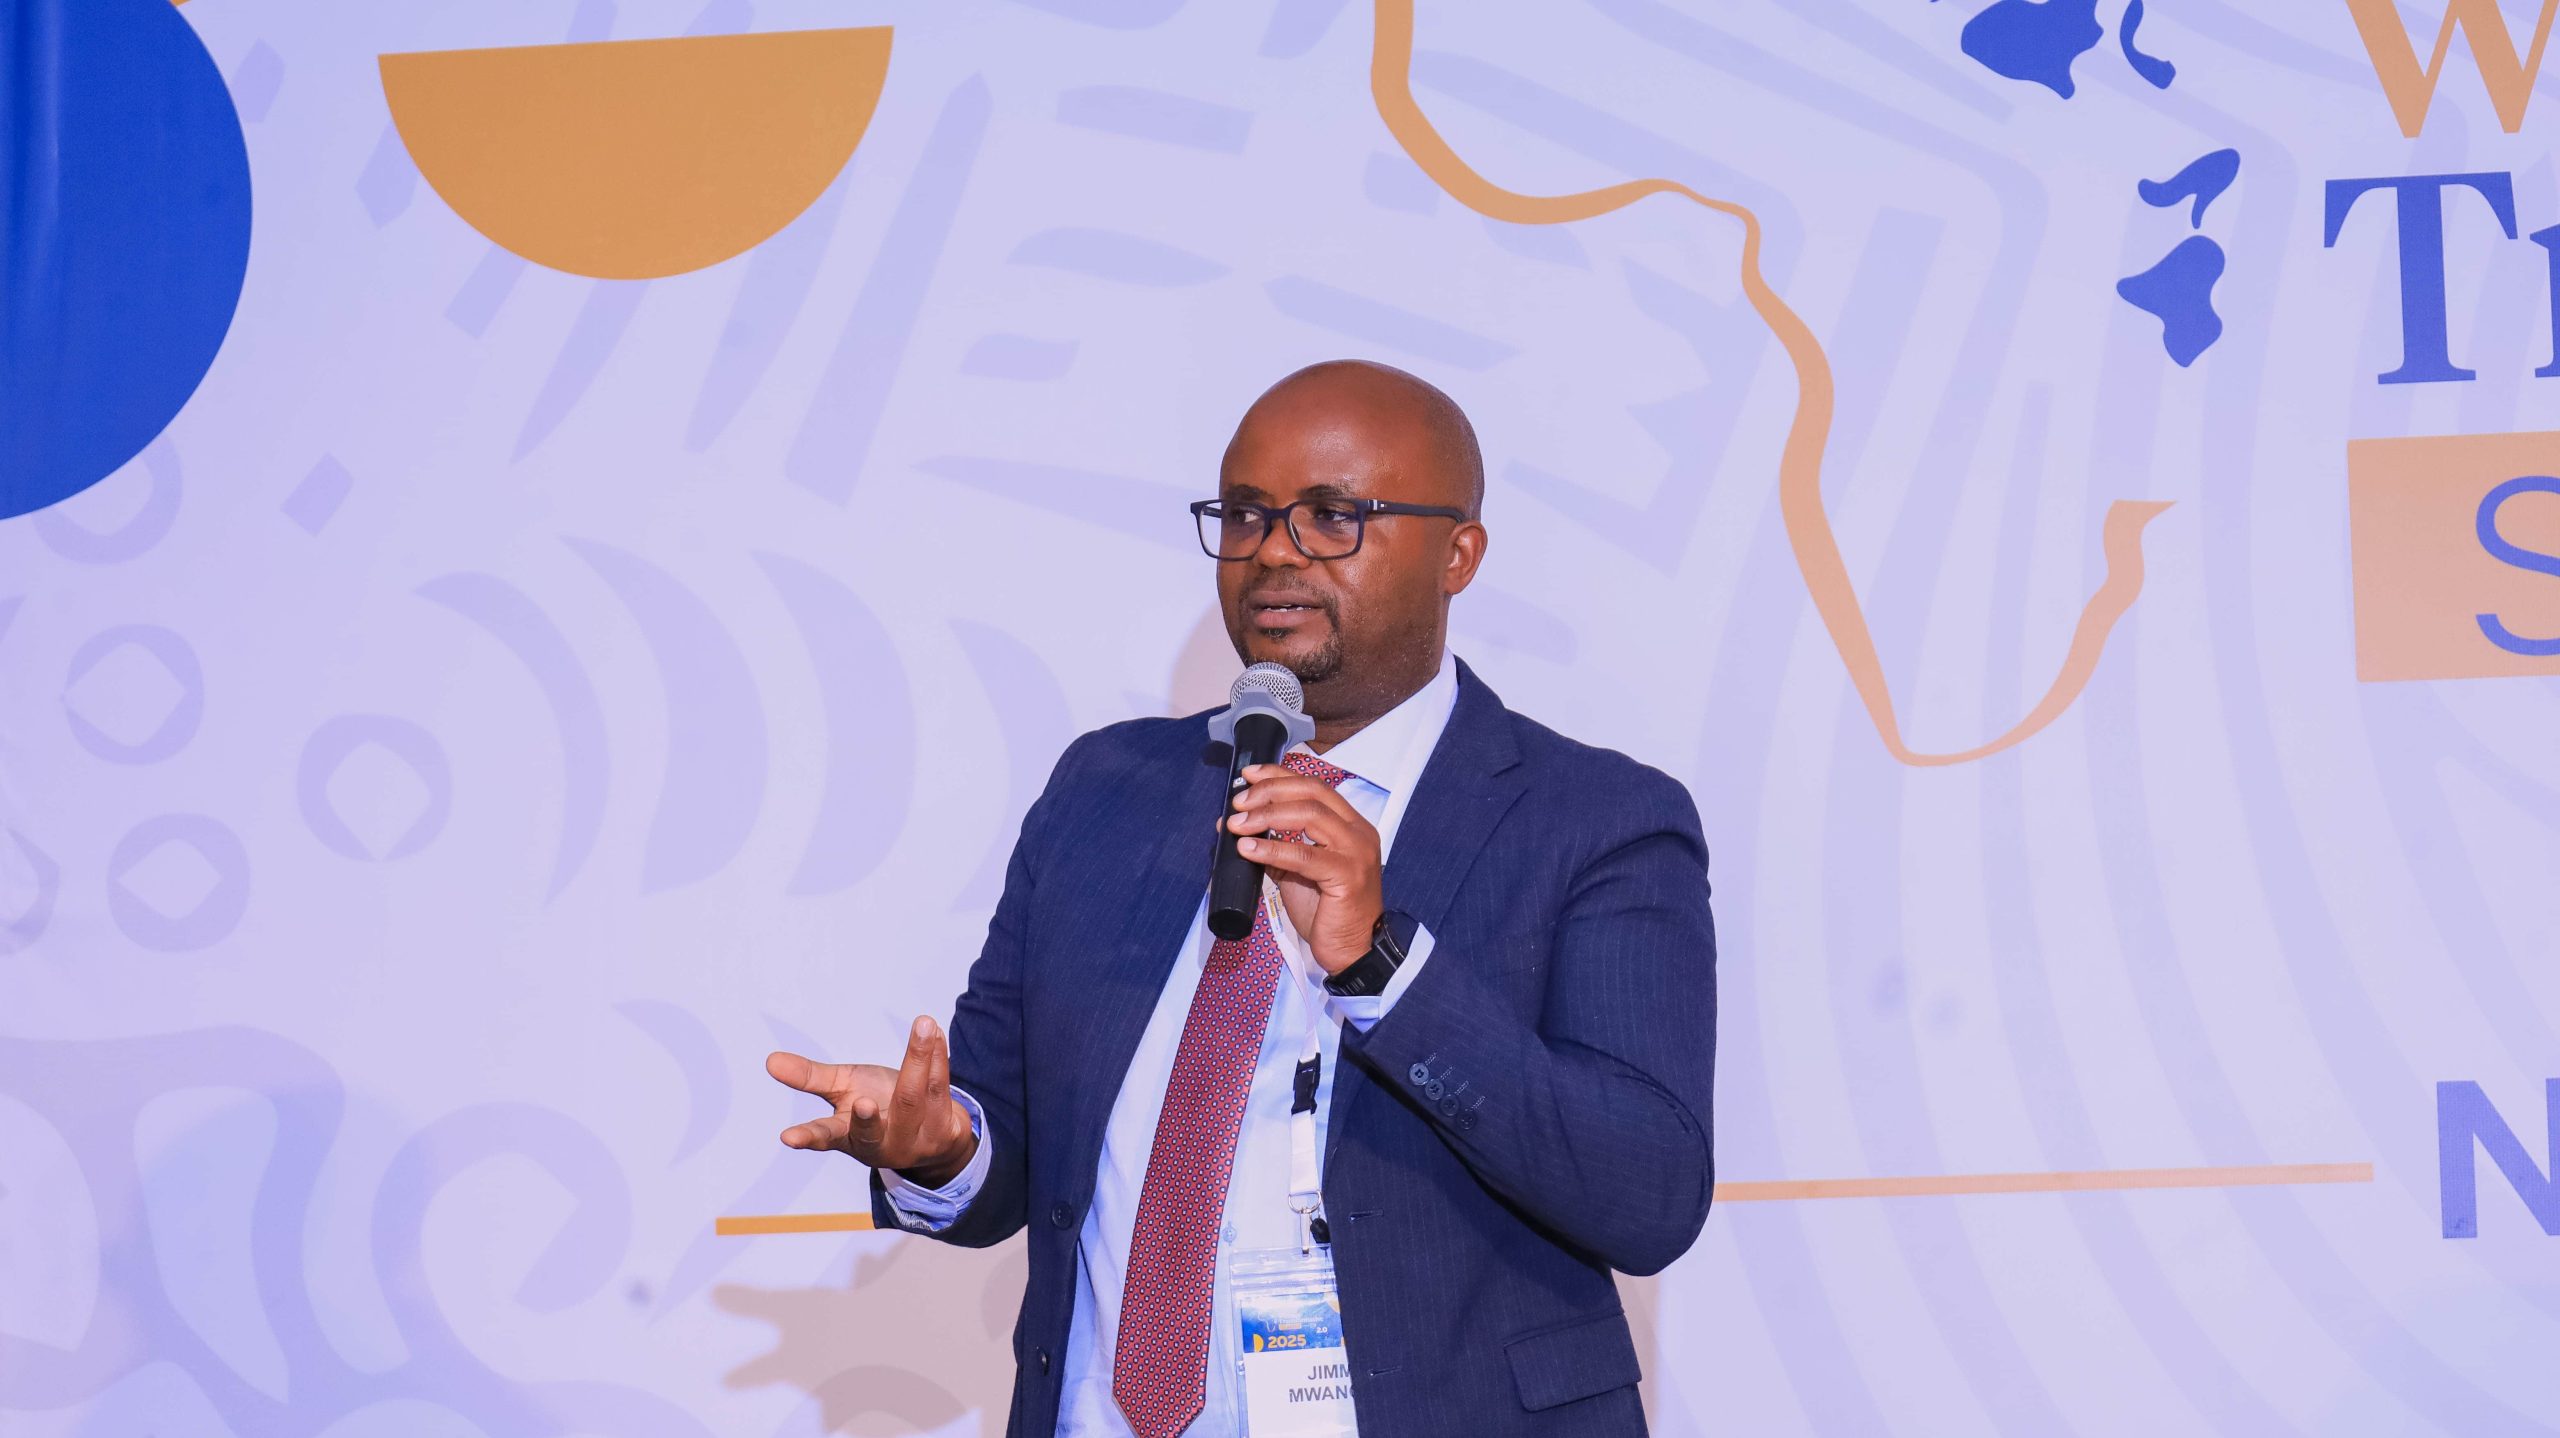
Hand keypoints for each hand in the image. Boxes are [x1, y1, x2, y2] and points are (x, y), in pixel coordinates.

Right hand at [766, 1016, 977, 1186]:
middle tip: (861, 1100)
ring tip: (923, 1025)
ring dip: (918, 1059)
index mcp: (849, 1136)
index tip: (787, 1137)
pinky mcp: (945, 1129)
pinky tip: (934, 1032)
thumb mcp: (843, 1091)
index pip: (825, 1137)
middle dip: (867, 1117)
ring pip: (914, 1098)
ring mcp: (915, 1137)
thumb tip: (770, 1061)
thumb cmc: (878, 1107)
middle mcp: (882, 1142)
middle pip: (874, 1129)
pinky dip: (938, 1055)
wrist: (931, 1135)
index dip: (807, 1137)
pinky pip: (940, 1086)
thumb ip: (810, 1077)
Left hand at [1226, 762, 1382, 972]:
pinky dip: (1272, 849)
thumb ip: (1275, 846)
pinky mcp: (1347, 875)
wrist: (1351, 950)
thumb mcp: (1297, 871)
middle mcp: (1358, 831)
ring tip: (1238, 825)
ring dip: (1267, 816)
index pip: (1314, 786)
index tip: (1248, 776)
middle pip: (1312, 793)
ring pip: (1309, 816)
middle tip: (1238, 803)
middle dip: (1270, 791)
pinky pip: (1304, 855)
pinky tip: (1248, 849)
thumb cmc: (1325, 911)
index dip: (1279, 775)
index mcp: (1350, 824)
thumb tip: (1236, 825)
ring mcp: (1356, 852)